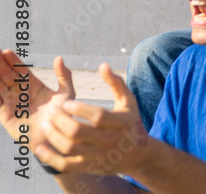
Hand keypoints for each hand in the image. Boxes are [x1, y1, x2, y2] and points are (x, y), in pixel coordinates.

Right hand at [0, 51, 74, 154]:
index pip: (20, 71)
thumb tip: (59, 58)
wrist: (55, 137)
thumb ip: (64, 76)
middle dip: (0, 64)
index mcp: (34, 86)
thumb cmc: (63, 115)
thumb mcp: (66, 93)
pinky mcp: (5, 114)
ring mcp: (12, 103)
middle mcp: (21, 93)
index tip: (6, 51)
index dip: (13, 61)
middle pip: (7, 75)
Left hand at [34, 63, 149, 175]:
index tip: (65, 103)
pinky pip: (66, 165)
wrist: (138, 154)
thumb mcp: (128, 101)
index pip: (98, 117)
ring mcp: (99, 156)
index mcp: (121, 122)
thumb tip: (102, 65)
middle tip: (50, 112)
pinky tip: (40, 148)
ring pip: (70, 148)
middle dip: (61, 121)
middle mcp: (110, 141)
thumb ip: (116, 83)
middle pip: (79, 132)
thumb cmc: (130, 122)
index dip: (80, 109)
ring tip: (45, 124)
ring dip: (54, 135)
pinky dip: (50, 157)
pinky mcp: (90, 167)